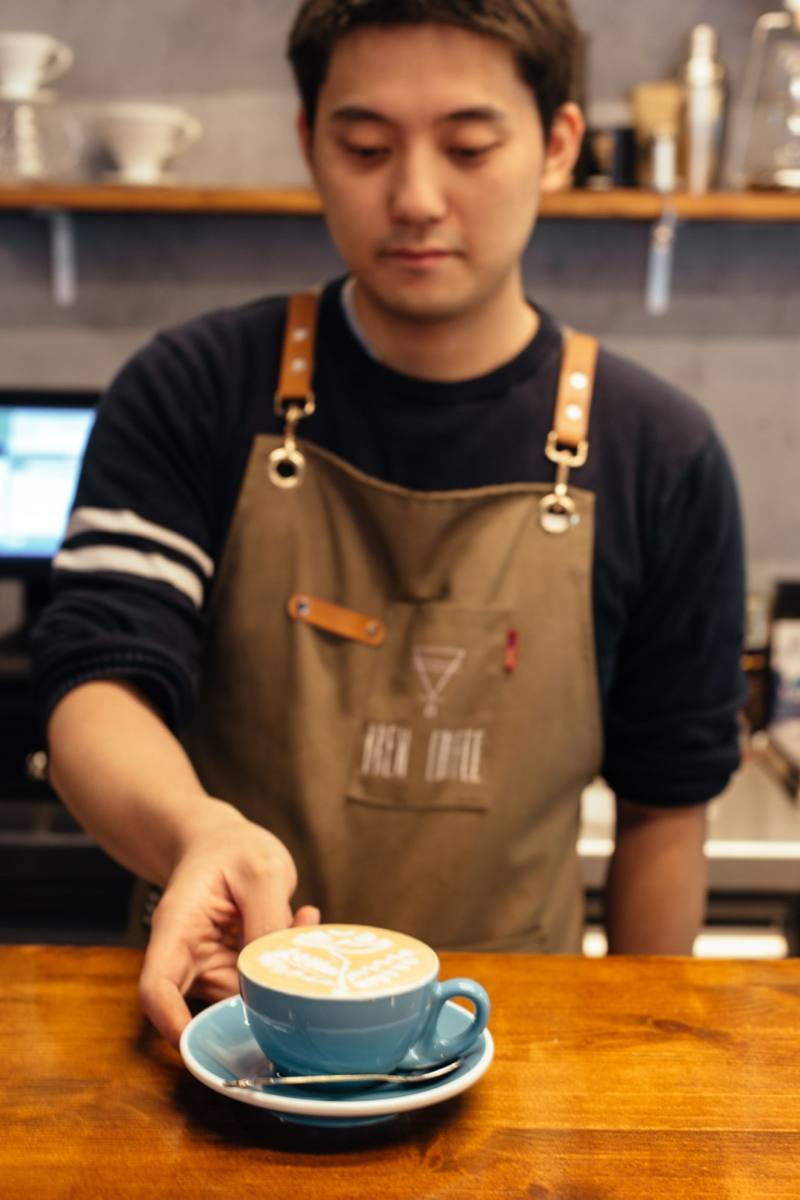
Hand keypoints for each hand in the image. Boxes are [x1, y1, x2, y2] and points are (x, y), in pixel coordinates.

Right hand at [137, 803, 319, 1045]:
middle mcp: (189, 957)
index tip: (202, 1045)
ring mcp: (214, 967)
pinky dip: (288, 960)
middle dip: (252, 1007)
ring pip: (246, 996)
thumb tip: (273, 976)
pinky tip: (303, 917)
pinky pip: (264, 981)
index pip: (156, 989)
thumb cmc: (232, 849)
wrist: (223, 842)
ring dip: (280, 972)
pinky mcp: (238, 969)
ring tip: (302, 918)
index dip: (172, 1024)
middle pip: (206, 1007)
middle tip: (294, 972)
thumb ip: (268, 919)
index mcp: (176, 928)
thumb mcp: (259, 869)